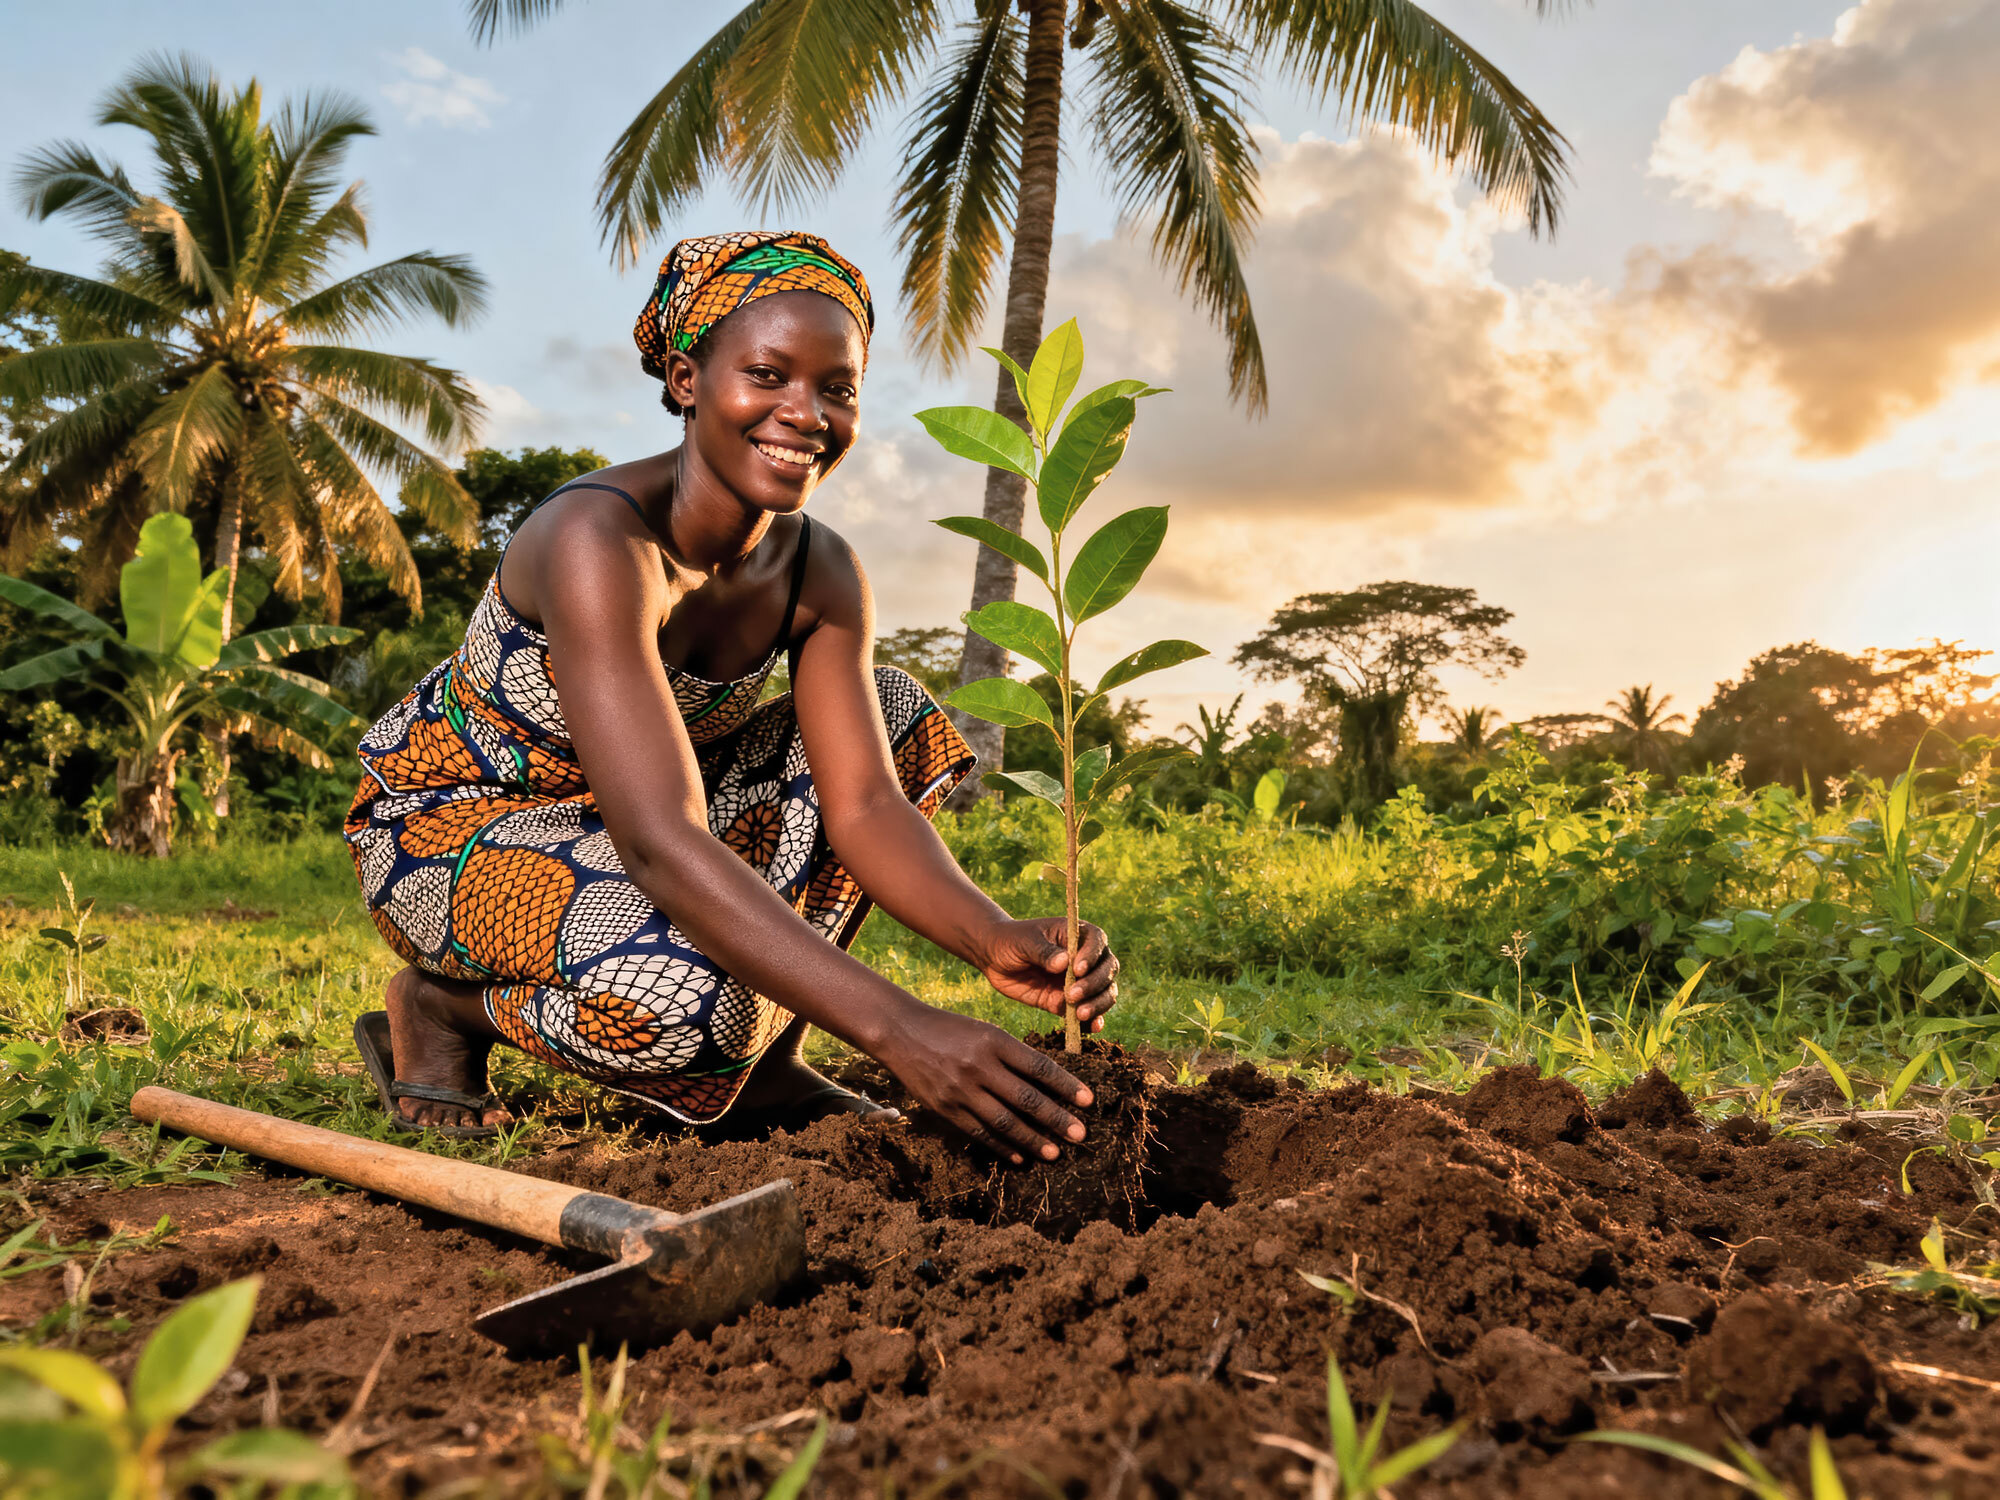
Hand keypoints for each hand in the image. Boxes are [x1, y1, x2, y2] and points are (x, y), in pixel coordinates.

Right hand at [876, 1005, 1092, 1162]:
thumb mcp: (985, 1032)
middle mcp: (980, 1066)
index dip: (1066, 1085)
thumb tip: (1049, 1084)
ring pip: (1005, 1121)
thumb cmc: (951, 1029)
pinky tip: (1020, 1156)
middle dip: (1057, 1119)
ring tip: (1055, 1153)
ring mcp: (961, 1090)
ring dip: (1032, 1140)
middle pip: (1026, 1098)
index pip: (1039, 1067)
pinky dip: (1002, 1146)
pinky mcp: (945, 1108)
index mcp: (995, 1041)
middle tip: (1080, 1135)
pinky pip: (980, 1132)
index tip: (1088, 1101)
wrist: (901, 1032)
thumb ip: (1013, 1055)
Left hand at [977, 917, 1118, 1030]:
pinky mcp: (1069, 1002)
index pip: (1097, 941)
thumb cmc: (1011, 941)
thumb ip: (1043, 952)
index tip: (1077, 970)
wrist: (995, 958)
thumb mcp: (1024, 942)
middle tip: (1072, 995)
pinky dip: (1093, 1021)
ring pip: (1104, 992)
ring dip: (1098, 1004)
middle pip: (1107, 969)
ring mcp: (1080, 981)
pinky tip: (1093, 1028)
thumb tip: (1064, 962)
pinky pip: (1087, 1013)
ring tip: (1080, 1014)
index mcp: (1077, 934)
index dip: (1092, 956)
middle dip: (1094, 984)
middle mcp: (1086, 957)